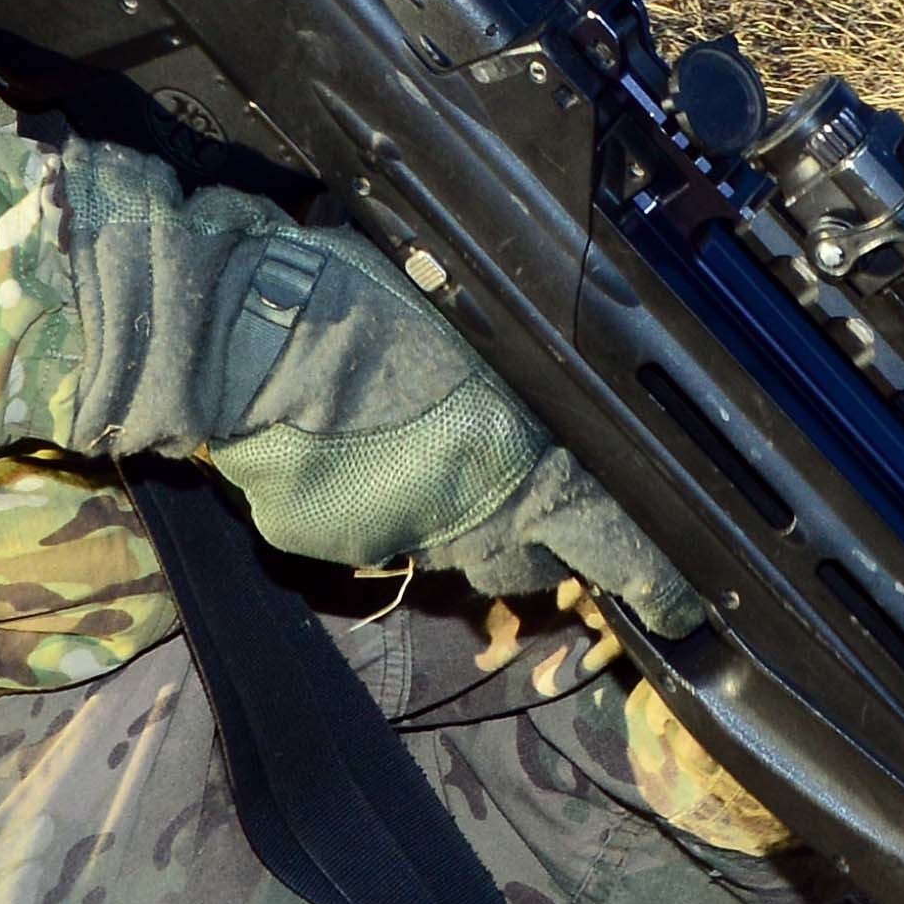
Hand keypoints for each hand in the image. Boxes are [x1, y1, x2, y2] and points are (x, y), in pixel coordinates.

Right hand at [57, 172, 703, 631]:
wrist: (224, 333)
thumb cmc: (346, 295)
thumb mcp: (464, 322)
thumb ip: (512, 382)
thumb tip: (538, 404)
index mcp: (512, 454)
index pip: (605, 537)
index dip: (650, 580)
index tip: (679, 608)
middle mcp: (462, 512)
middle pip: (525, 550)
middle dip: (532, 528)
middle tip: (517, 477)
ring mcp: (393, 535)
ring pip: (450, 541)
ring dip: (451, 509)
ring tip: (412, 437)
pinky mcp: (327, 545)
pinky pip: (371, 532)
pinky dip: (371, 499)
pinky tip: (343, 441)